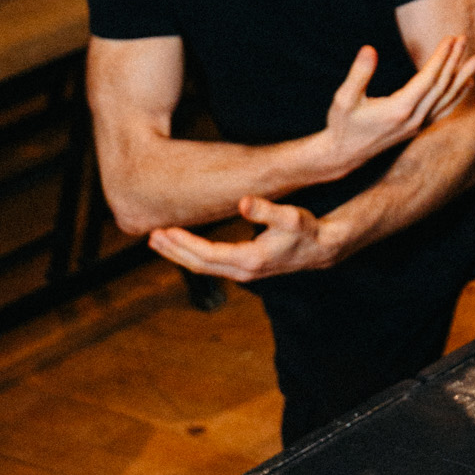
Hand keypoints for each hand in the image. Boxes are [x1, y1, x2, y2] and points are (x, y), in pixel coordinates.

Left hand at [149, 196, 334, 279]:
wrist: (323, 249)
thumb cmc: (307, 231)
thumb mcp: (291, 217)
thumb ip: (266, 210)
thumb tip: (243, 202)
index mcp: (248, 259)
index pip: (206, 254)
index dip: (183, 243)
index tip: (164, 231)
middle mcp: (243, 271)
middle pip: (198, 264)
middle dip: (173, 251)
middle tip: (151, 236)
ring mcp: (243, 272)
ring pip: (203, 266)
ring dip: (180, 254)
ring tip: (159, 240)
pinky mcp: (245, 268)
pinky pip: (211, 264)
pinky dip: (193, 255)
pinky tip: (185, 245)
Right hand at [322, 35, 474, 173]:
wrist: (343, 154)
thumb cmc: (342, 124)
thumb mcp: (344, 98)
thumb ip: (358, 73)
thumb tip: (369, 49)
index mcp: (399, 109)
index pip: (428, 79)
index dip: (441, 58)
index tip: (450, 39)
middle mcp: (413, 119)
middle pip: (442, 86)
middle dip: (454, 61)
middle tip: (465, 39)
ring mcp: (417, 126)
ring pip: (447, 99)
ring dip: (462, 77)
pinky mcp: (417, 129)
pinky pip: (444, 110)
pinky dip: (457, 96)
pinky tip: (467, 84)